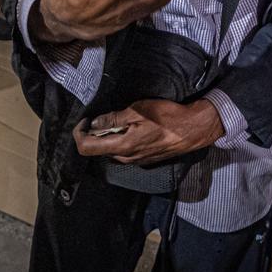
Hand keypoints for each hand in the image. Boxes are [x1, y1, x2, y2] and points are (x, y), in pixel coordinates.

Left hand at [72, 99, 224, 165]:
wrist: (193, 130)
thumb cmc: (167, 117)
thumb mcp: (137, 111)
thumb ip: (114, 118)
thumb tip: (94, 124)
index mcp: (122, 147)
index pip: (86, 148)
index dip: (79, 134)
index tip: (84, 120)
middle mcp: (126, 159)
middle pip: (97, 150)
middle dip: (92, 134)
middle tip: (98, 116)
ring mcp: (135, 161)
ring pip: (110, 150)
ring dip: (106, 136)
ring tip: (114, 119)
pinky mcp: (144, 159)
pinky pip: (123, 151)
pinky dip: (118, 140)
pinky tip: (127, 127)